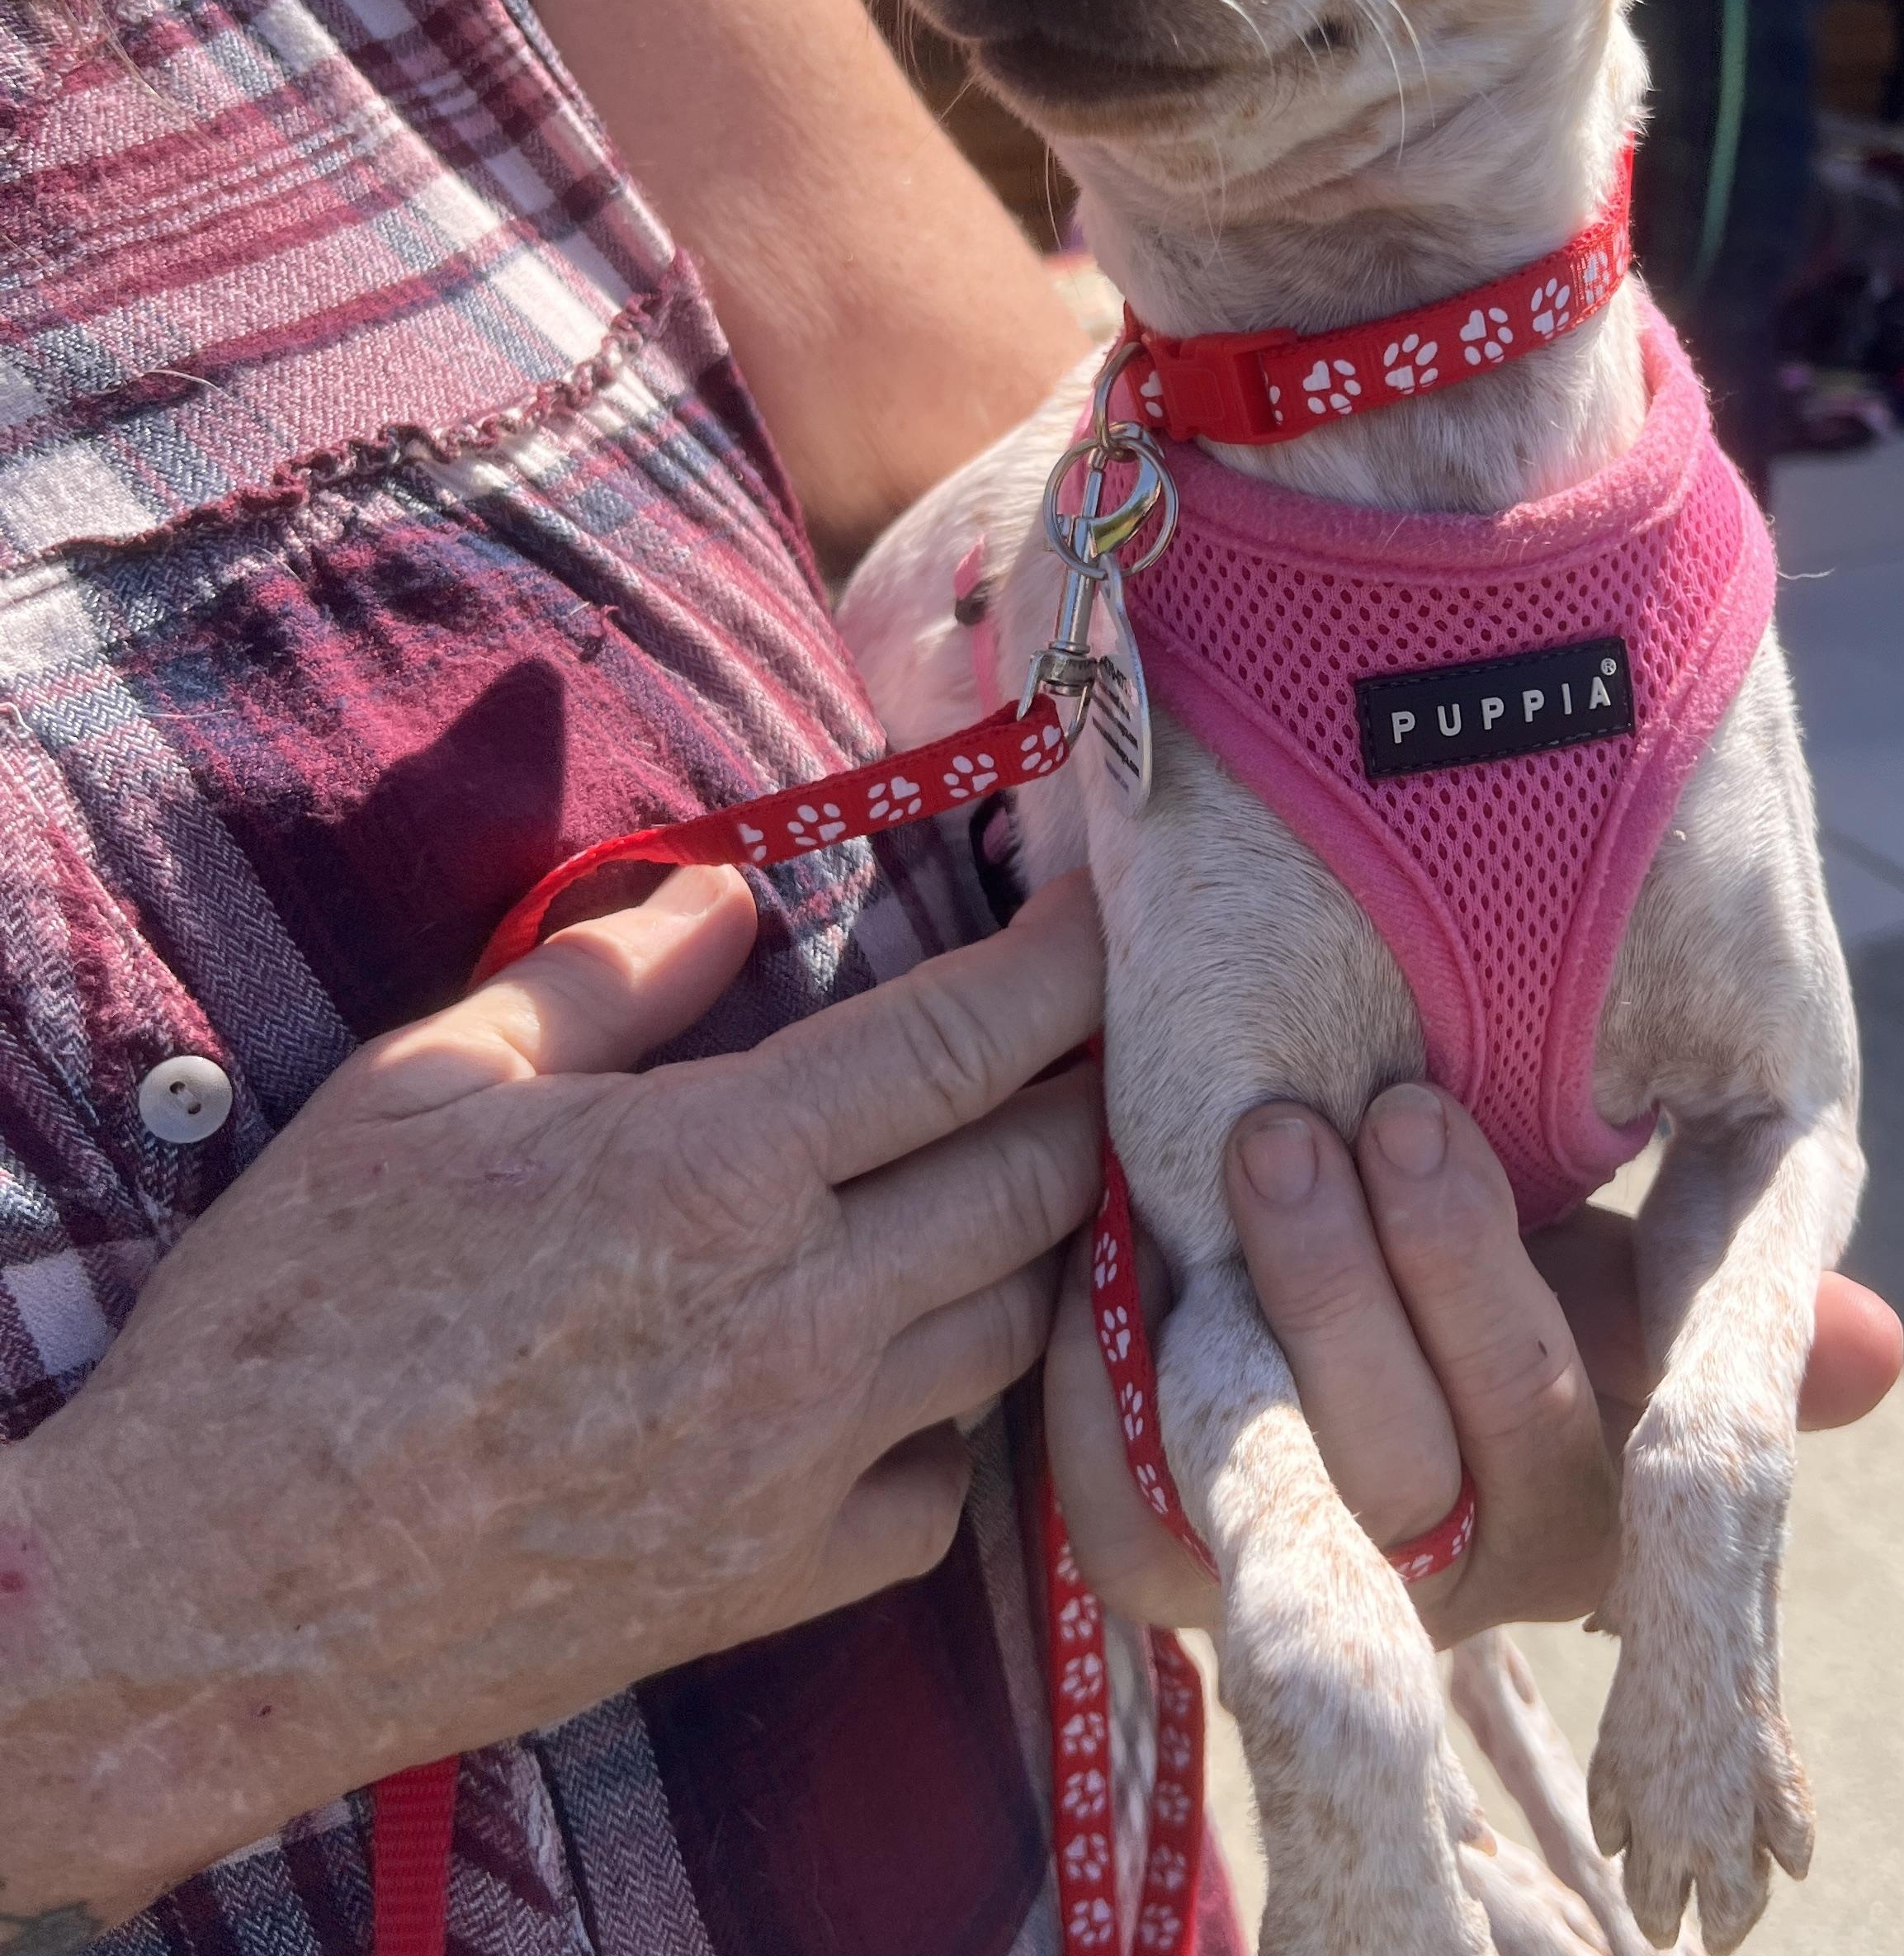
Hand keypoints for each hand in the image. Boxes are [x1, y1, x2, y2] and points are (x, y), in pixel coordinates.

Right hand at [0, 869, 1105, 1932]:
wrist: (210, 1598)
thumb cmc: (296, 1319)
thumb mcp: (423, 1087)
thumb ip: (603, 977)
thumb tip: (731, 898)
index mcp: (718, 1170)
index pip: (967, 1040)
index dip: (1064, 966)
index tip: (1100, 919)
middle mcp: (799, 1314)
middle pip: (1038, 1177)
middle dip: (1080, 1093)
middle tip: (1068, 1046)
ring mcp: (804, 1461)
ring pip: (1015, 1324)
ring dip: (1032, 1243)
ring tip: (998, 1186)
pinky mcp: (779, 1581)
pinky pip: (945, 1487)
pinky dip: (954, 1417)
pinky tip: (901, 1372)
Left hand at [1049, 1084, 1899, 1638]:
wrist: (1319, 1215)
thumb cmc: (1496, 1229)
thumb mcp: (1610, 1243)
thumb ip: (1724, 1289)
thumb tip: (1876, 1351)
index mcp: (1580, 1503)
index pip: (1582, 1458)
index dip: (1506, 1312)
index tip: (1425, 1127)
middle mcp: (1451, 1566)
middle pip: (1419, 1467)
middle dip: (1387, 1277)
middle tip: (1363, 1110)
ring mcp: (1309, 1571)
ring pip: (1284, 1489)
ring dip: (1280, 1304)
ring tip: (1265, 1138)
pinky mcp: (1179, 1565)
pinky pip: (1135, 1533)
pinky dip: (1116, 1402)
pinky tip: (1122, 1259)